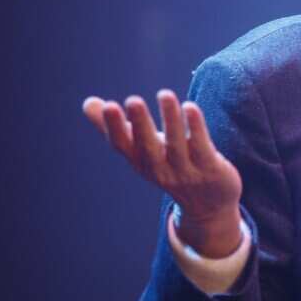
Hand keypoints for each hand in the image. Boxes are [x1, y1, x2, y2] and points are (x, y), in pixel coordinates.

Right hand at [83, 90, 243, 256]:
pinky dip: (196, 128)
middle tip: (132, 100)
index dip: (114, 128)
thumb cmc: (170, 167)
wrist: (209, 206)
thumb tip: (88, 103)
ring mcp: (186, 171)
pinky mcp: (211, 169)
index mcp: (140, 162)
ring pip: (177, 145)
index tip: (107, 105)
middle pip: (148, 147)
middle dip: (140, 124)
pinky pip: (203, 147)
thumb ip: (118, 127)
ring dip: (171, 119)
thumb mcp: (143, 151)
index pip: (123, 146)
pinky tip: (190, 107)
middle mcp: (160, 169)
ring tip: (164, 94)